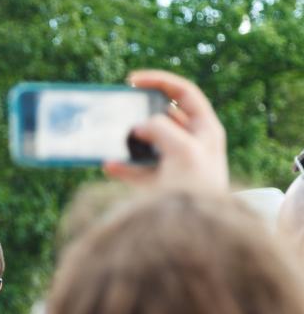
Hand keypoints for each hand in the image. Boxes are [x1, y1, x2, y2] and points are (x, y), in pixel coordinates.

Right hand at [104, 69, 227, 192]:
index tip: (132, 81)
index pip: (183, 93)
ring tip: (110, 137)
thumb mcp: (183, 150)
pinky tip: (108, 164)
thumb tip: (139, 126)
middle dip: (140, 114)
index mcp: (205, 129)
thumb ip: (160, 129)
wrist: (198, 232)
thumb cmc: (198, 189)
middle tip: (120, 110)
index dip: (159, 82)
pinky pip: (137, 170)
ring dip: (129, 141)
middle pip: (163, 117)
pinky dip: (122, 167)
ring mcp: (174, 165)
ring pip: (148, 144)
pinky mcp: (160, 185)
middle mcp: (192, 144)